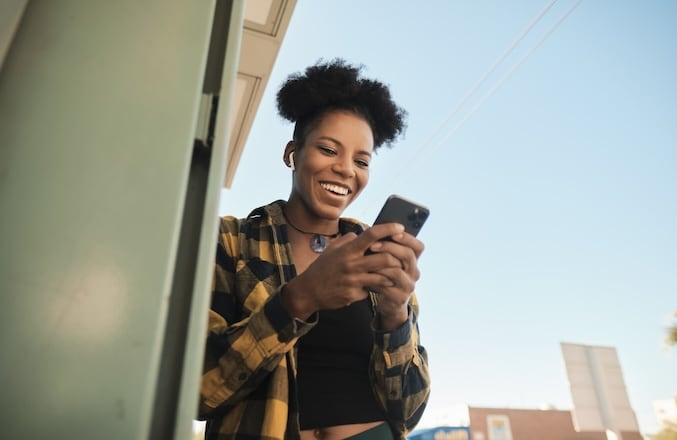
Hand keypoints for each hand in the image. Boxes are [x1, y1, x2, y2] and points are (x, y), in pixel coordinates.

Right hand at [281, 223, 412, 319]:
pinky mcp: (354, 295)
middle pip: (385, 258)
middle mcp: (352, 264)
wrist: (308, 291)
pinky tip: (371, 288)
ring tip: (392, 275)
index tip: (400, 228)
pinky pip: (371, 291)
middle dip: (397, 258)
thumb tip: (363, 234)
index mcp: (348, 250)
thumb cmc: (322, 268)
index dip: (388, 229)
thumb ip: (348, 240)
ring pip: (383, 277)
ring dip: (390, 276)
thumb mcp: (332, 249)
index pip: (372, 235)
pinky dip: (373, 289)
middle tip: (402, 258)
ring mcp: (353, 281)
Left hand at [364, 223, 423, 328]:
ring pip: (397, 271)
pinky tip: (367, 275)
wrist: (389, 302)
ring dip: (380, 264)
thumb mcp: (389, 261)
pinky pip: (388, 286)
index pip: (418, 246)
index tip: (393, 232)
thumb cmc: (386, 276)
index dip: (407, 238)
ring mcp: (408, 285)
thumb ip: (388, 248)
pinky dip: (376, 279)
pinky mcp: (400, 297)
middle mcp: (414, 272)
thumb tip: (376, 230)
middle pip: (408, 255)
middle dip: (389, 247)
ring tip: (367, 260)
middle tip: (372, 245)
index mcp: (414, 261)